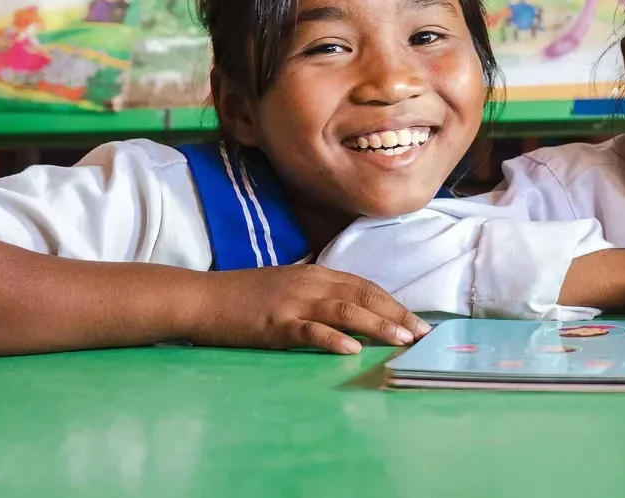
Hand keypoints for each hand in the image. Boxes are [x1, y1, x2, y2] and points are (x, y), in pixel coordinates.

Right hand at [186, 265, 430, 353]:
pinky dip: (333, 339)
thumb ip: (318, 296)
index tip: (418, 323)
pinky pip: (309, 331)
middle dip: (397, 315)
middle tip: (423, 335)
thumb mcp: (287, 288)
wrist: (202, 298)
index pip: (365, 287)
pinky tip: (352, 350)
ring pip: (345, 311)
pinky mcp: (274, 324)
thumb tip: (352, 316)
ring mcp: (292, 303)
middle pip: (363, 296)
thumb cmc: (244, 298)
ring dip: (377, 326)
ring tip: (402, 341)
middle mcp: (309, 283)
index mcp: (315, 274)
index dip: (395, 304)